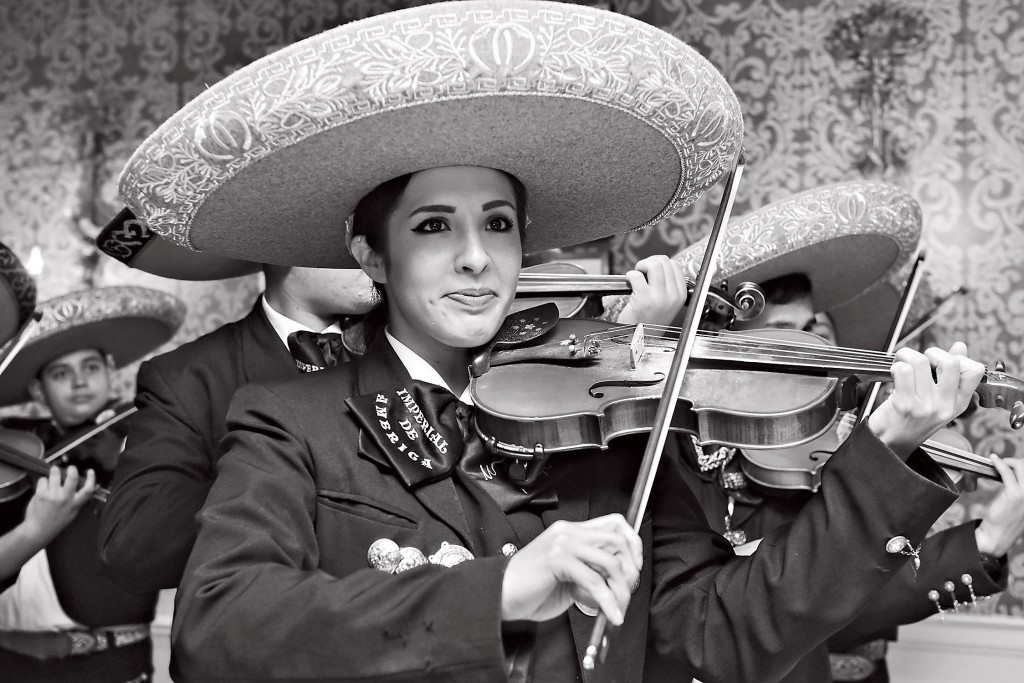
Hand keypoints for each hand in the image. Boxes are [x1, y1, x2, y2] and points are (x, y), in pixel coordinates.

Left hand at [20, 466, 95, 542]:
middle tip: (70, 468)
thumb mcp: (72, 513)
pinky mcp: (41, 494)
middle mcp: (65, 498)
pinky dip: (43, 481)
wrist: (38, 530)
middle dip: (71, 469)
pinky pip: (43, 480)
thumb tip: (80, 486)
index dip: (91, 478)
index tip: (90, 471)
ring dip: (54, 472)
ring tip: (54, 473)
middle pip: (72, 477)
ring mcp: (52, 495)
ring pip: (55, 474)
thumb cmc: (56, 522)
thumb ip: (77, 501)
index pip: (88, 489)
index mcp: (75, 504)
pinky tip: (43, 486)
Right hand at [500, 514, 641, 625]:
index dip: (632, 543)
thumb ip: (591, 573)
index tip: (635, 567)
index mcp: (570, 531)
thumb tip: (617, 584)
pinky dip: (608, 601)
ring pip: (610, 562)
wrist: (500, 595)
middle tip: (628, 592)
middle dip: (631, 570)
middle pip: (618, 540)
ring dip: (621, 591)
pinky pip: (595, 582)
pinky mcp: (557, 560)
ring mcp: (563, 544)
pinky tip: (610, 614)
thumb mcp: (569, 577)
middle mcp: (568, 532)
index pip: (614, 524)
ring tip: (618, 608)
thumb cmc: (530, 589)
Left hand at [613, 255, 687, 326]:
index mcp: (680, 295)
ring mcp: (659, 297)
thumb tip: (658, 265)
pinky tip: (629, 283)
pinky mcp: (643, 298)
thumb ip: (667, 285)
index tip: (651, 270)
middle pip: (664, 261)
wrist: (639, 340)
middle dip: (650, 262)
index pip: (675, 265)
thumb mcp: (667, 304)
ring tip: (636, 275)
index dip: (660, 263)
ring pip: (653, 264)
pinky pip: (636, 275)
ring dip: (641, 266)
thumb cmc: (649, 322)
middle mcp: (672, 295)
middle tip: (642, 272)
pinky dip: (629, 275)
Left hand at [867, 342, 984, 456]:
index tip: (941, 360)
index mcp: (957, 403)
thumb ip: (949, 374)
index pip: (975, 371)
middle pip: (950, 362)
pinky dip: (895, 365)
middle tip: (921, 360)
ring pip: (921, 362)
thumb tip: (960, 347)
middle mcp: (944, 404)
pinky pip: (903, 371)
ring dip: (907, 356)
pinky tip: (894, 374)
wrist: (890, 445)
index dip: (958, 357)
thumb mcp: (938, 400)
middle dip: (933, 352)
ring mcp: (926, 405)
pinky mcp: (905, 404)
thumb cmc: (910, 420)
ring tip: (902, 364)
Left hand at [974, 455, 1023, 556]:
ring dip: (1010, 461)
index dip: (1023, 467)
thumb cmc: (1006, 522)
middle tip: (1007, 462)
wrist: (998, 536)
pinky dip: (1000, 463)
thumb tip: (1014, 476)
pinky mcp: (1015, 494)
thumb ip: (1021, 494)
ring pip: (1022, 467)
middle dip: (1019, 462)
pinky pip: (1007, 472)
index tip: (1016, 465)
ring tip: (1001, 462)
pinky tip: (994, 460)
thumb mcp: (1020, 507)